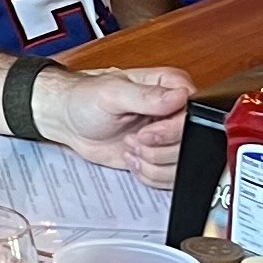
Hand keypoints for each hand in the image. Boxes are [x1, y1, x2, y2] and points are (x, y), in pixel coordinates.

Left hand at [36, 64, 196, 186]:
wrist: (69, 122)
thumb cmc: (85, 100)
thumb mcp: (112, 94)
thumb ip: (146, 96)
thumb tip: (179, 96)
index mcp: (170, 86)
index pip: (194, 112)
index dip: (172, 129)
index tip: (147, 131)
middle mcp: (174, 111)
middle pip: (191, 142)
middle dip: (157, 149)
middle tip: (133, 139)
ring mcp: (169, 136)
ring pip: (182, 163)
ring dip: (152, 163)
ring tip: (130, 147)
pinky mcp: (161, 156)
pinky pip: (170, 176)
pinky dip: (149, 174)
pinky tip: (132, 159)